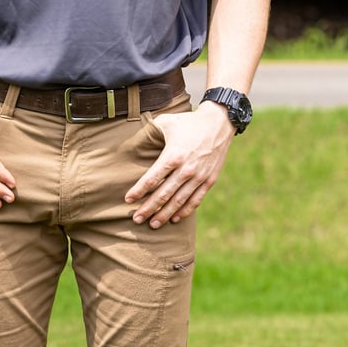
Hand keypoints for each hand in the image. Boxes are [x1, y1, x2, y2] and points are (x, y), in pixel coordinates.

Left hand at [124, 102, 233, 228]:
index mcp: (173, 156)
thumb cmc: (188, 122)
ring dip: (165, 214)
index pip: (152, 179)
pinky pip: (195, 200)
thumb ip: (150, 131)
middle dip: (148, 208)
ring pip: (179, 201)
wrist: (219, 123)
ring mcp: (199, 177)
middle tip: (137, 219)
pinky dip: (185, 211)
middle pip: (163, 194)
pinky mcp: (209, 180)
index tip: (128, 199)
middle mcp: (186, 169)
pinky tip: (175, 218)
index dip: (139, 191)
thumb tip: (133, 138)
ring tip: (153, 224)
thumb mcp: (166, 122)